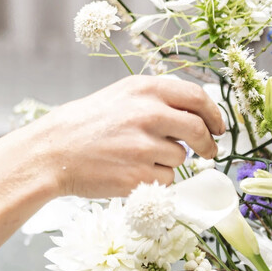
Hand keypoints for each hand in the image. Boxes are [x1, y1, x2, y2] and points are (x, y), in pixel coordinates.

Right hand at [25, 75, 224, 198]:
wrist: (53, 151)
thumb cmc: (88, 124)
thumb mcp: (122, 96)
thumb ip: (159, 100)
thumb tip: (199, 114)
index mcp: (145, 90)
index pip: (197, 98)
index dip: (214, 114)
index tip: (218, 127)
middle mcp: (148, 114)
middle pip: (198, 131)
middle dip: (208, 144)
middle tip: (209, 151)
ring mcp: (143, 146)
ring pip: (180, 158)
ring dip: (168, 161)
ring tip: (137, 156)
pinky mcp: (138, 175)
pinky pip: (166, 180)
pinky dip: (155, 180)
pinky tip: (130, 171)